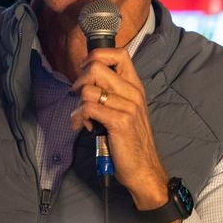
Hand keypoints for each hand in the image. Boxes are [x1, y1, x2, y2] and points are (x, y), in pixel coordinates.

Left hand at [70, 48, 179, 222]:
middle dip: (79, 82)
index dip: (96, 56)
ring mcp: (127, 106)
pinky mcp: (119, 122)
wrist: (144, 169)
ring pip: (87, 89)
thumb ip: (111, 92)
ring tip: (84, 118)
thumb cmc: (130, 140)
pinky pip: (87, 108)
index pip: (118, 53)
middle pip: (95, 67)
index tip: (87, 71)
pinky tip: (83, 127)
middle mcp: (133, 92)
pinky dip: (78, 118)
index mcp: (135, 86)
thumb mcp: (125, 109)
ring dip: (77, 104)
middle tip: (81, 98)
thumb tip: (86, 78)